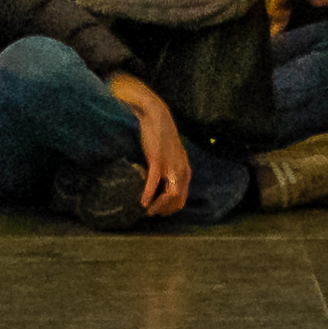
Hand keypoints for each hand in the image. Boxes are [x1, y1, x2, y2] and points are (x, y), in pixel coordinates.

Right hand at [111, 75, 192, 215]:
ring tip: (148, 210)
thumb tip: (159, 180)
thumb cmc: (160, 133)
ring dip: (159, 206)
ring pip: (171, 195)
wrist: (156, 115)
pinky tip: (142, 202)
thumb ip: (169, 166)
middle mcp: (181, 169)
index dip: (172, 207)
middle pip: (179, 199)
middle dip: (166, 210)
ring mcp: (170, 165)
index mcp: (185, 168)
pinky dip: (149, 195)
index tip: (160, 210)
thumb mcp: (170, 153)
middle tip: (153, 213)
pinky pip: (154, 183)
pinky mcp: (158, 160)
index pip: (183, 196)